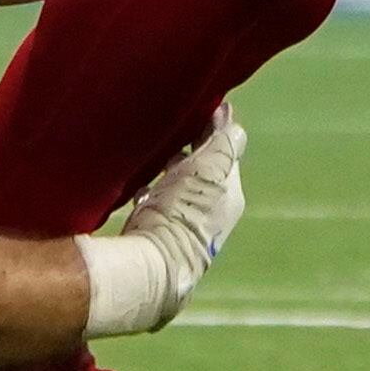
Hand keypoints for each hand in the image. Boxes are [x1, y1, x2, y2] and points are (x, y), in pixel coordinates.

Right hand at [112, 107, 246, 328]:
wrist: (154, 265)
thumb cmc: (183, 214)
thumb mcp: (209, 171)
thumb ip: (223, 144)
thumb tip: (232, 120)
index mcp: (229, 195)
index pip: (225, 152)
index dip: (213, 129)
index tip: (199, 106)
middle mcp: (213, 211)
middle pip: (203, 169)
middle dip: (190, 147)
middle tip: (171, 122)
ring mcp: (186, 224)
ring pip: (179, 185)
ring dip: (169, 167)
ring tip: (151, 149)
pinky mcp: (159, 233)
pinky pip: (158, 201)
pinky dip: (152, 188)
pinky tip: (137, 184)